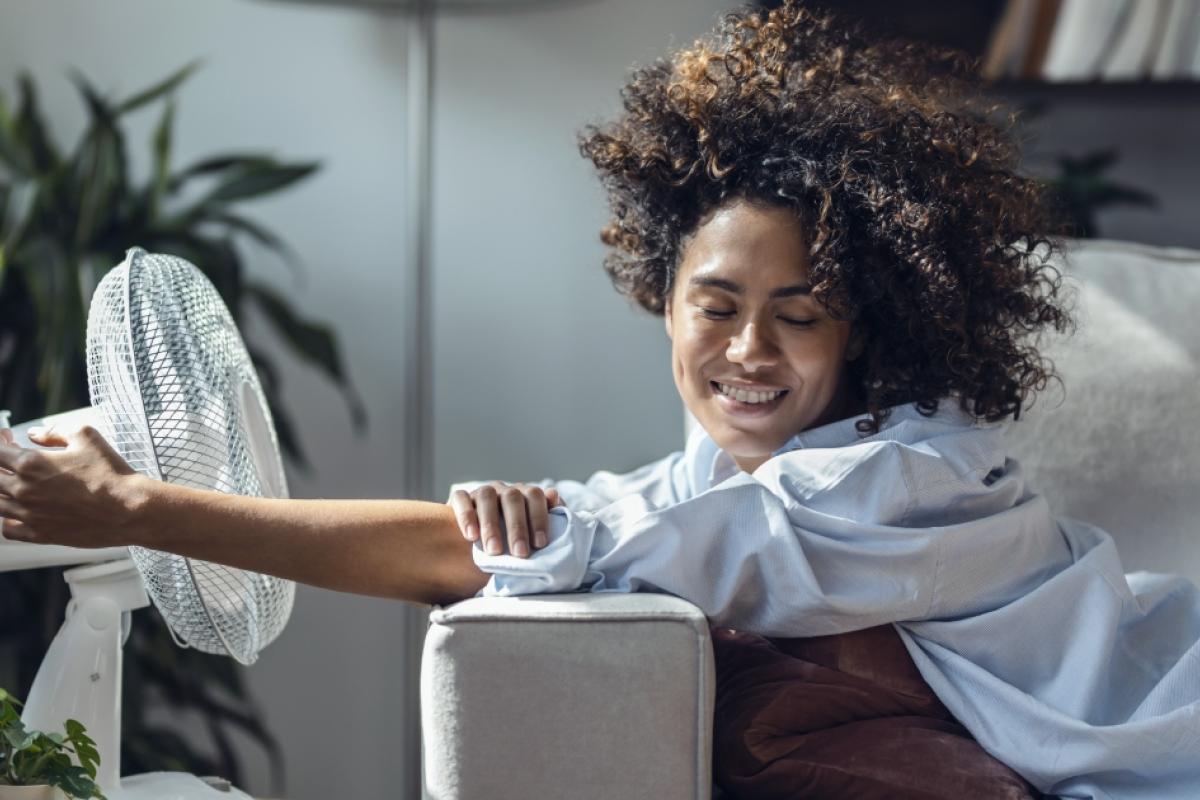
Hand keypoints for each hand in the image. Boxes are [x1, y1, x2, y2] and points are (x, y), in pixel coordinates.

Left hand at [0, 424, 147, 547]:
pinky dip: (7, 519)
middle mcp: (24, 490)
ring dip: (3, 491)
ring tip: (16, 485)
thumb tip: (34, 434)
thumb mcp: (86, 437)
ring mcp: (30, 515)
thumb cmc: (111, 473)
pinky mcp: (40, 534)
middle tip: (12, 460)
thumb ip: (54, 432)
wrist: (129, 508)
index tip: (7, 438)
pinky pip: (8, 529)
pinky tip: (19, 512)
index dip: (0, 442)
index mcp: (31, 464)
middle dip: (0, 465)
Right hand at [446, 481, 563, 557]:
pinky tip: (471, 536)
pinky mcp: (460, 499)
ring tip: (494, 550)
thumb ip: (549, 518)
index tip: (540, 544)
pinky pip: (461, 499)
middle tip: (520, 553)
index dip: (539, 518)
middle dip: (517, 527)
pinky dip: (466, 516)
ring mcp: (481, 492)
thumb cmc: (514, 543)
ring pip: (486, 497)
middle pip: (512, 498)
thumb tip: (554, 496)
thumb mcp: (533, 535)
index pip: (535, 497)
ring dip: (491, 524)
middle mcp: (504, 490)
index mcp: (525, 495)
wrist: (483, 548)